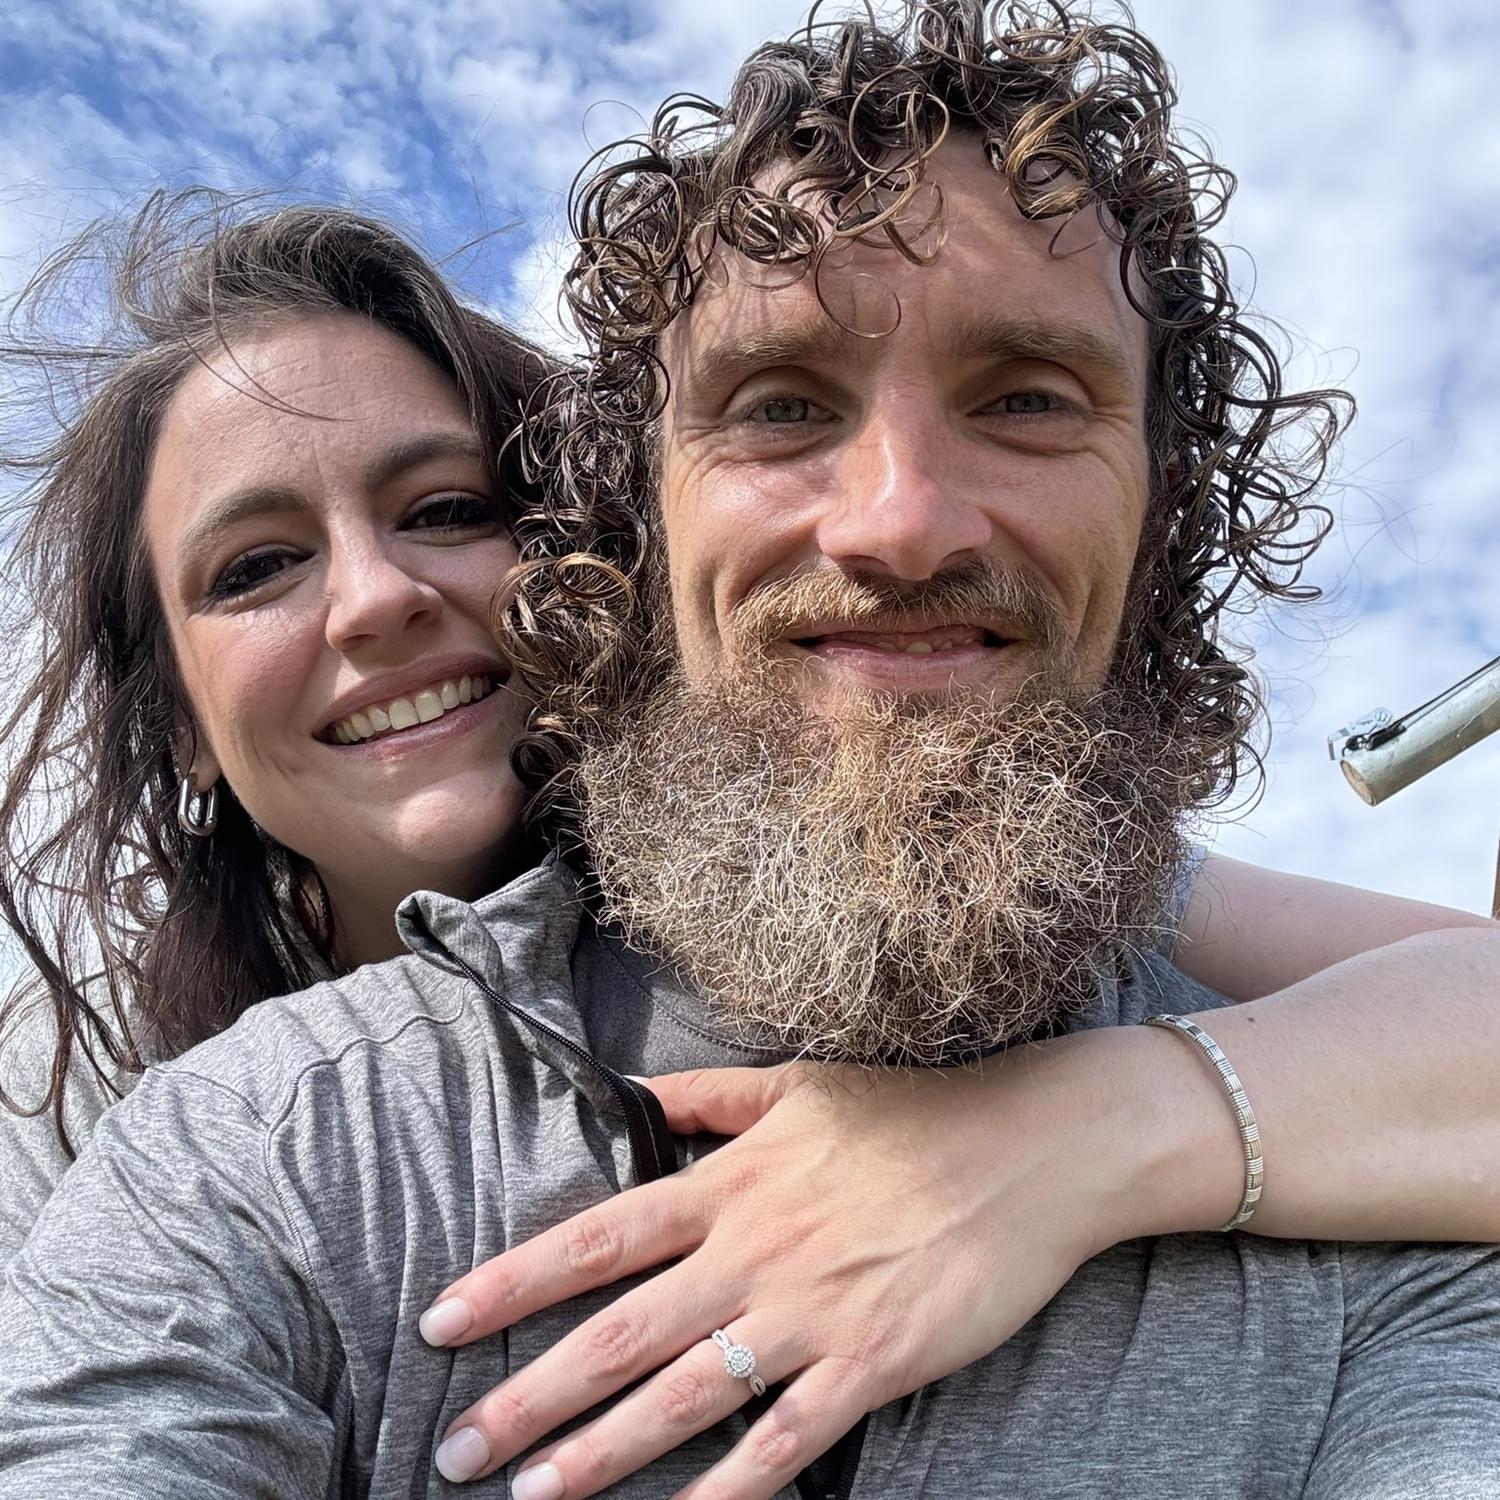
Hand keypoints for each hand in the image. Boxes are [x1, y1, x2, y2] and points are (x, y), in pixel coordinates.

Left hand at [421, 1034, 1179, 1497]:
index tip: (444, 1319)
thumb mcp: (798, 1083)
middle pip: (619, 1333)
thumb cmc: (911, 1111)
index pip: (599, 1238)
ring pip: (683, 1396)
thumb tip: (633, 1099)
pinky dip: (729, 1491)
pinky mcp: (870, 1366)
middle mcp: (754, 1252)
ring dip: (600, 1452)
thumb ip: (707, 1098)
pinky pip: (785, 1442)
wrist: (1029, 1149)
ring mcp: (810, 1315)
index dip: (514, 1281)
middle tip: (452, 1446)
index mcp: (732, 1182)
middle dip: (528, 1394)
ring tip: (528, 1494)